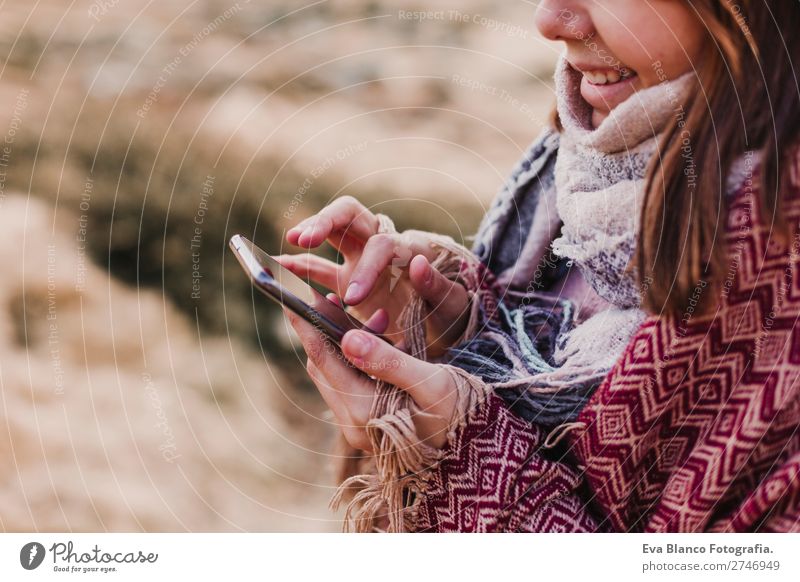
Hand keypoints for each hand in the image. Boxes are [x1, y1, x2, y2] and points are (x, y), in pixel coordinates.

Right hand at [279, 196, 469, 355]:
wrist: (448, 325)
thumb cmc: (453, 313)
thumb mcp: (453, 305)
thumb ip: (437, 286)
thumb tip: (418, 262)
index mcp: (406, 251)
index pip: (381, 246)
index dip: (366, 269)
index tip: (353, 297)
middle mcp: (380, 247)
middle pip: (349, 216)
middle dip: (325, 222)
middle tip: (303, 237)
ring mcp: (360, 261)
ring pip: (330, 234)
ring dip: (308, 236)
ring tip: (284, 247)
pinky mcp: (347, 280)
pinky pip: (318, 267)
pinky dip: (298, 266)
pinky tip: (278, 268)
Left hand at [285, 308, 458, 451]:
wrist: (476, 462)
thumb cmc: (463, 419)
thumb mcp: (434, 383)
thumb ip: (390, 361)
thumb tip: (348, 337)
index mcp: (365, 411)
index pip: (322, 358)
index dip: (307, 324)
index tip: (293, 296)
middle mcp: (352, 423)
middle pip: (321, 366)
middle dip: (323, 329)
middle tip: (334, 297)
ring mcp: (358, 428)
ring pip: (333, 375)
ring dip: (343, 343)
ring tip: (374, 317)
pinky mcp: (367, 427)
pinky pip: (348, 386)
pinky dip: (357, 360)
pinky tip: (383, 342)